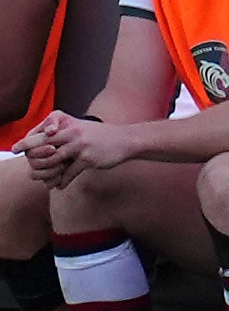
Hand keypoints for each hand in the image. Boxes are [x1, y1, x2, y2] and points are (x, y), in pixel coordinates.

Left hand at [15, 111, 131, 189]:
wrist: (126, 140)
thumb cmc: (101, 136)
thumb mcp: (81, 128)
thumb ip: (62, 135)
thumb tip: (40, 147)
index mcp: (68, 124)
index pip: (41, 132)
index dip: (28, 142)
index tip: (19, 149)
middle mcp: (72, 133)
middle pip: (41, 145)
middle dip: (31, 157)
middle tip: (28, 168)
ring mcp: (79, 146)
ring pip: (52, 161)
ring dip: (47, 173)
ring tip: (46, 180)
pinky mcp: (88, 159)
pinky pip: (67, 173)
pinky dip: (61, 182)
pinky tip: (60, 185)